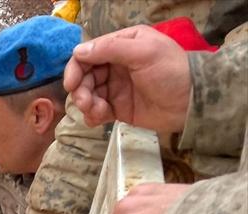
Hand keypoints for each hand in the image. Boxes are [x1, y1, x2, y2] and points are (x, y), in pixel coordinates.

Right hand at [64, 25, 192, 131]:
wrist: (190, 103)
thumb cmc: (171, 72)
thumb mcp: (144, 52)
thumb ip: (111, 49)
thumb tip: (78, 51)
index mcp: (123, 44)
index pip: (89, 53)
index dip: (76, 67)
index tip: (73, 83)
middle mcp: (116, 64)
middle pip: (84, 75)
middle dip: (81, 89)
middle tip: (86, 102)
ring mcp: (116, 86)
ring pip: (87, 94)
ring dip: (86, 104)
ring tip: (98, 112)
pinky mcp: (117, 107)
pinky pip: (95, 111)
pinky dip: (92, 116)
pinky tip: (100, 119)